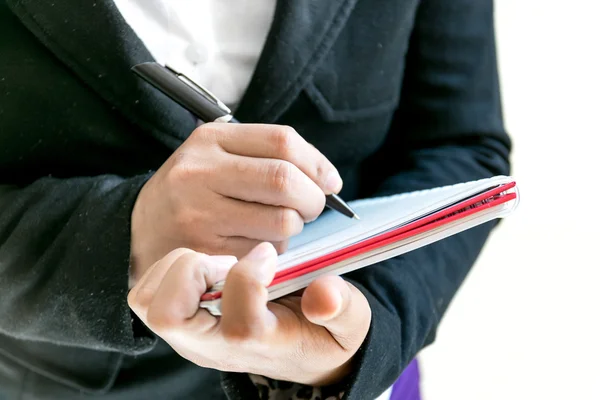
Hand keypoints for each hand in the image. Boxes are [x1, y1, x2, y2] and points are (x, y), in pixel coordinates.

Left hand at [127, 243, 370, 385]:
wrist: (301, 353)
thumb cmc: (323, 332)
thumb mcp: (349, 324)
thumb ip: (341, 309)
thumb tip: (323, 294)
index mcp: (260, 347)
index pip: (237, 319)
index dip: (251, 274)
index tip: (270, 253)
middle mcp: (214, 347)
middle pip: (169, 315)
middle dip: (194, 271)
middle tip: (226, 260)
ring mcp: (190, 337)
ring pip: (150, 302)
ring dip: (178, 268)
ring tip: (215, 262)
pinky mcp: (178, 323)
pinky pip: (147, 292)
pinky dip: (168, 269)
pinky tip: (205, 266)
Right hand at [130, 123, 342, 283]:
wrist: (138, 230)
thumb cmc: (193, 190)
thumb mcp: (218, 155)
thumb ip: (268, 155)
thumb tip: (327, 180)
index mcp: (210, 140)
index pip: (282, 141)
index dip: (317, 163)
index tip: (330, 181)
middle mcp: (200, 173)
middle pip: (284, 181)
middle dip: (313, 199)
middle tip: (311, 207)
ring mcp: (200, 215)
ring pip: (280, 222)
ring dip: (294, 227)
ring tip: (279, 224)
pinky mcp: (204, 253)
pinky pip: (264, 253)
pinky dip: (273, 251)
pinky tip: (256, 244)